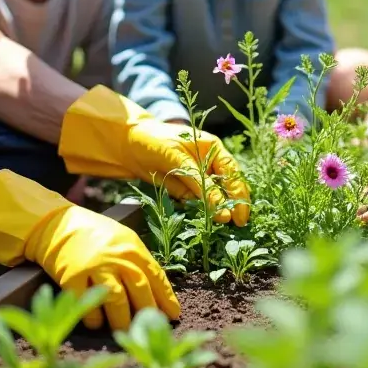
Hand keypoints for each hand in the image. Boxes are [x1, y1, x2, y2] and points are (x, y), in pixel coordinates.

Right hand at [29, 203, 179, 329]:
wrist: (57, 225)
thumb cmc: (95, 235)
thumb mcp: (122, 239)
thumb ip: (138, 261)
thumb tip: (156, 293)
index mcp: (131, 247)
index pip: (155, 275)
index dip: (166, 297)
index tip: (174, 315)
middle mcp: (115, 257)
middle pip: (138, 288)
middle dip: (147, 311)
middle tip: (149, 327)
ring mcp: (94, 267)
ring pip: (116, 299)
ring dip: (122, 320)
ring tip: (125, 331)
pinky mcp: (72, 277)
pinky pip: (87, 303)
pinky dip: (94, 318)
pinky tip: (97, 323)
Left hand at [59, 86, 249, 225]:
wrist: (128, 143)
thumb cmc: (155, 141)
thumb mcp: (177, 159)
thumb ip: (198, 183)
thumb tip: (221, 209)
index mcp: (213, 149)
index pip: (232, 174)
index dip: (238, 195)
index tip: (239, 216)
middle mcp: (209, 162)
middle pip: (228, 187)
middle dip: (232, 205)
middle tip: (236, 225)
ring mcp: (198, 176)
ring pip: (213, 197)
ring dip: (216, 210)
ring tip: (218, 225)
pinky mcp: (185, 187)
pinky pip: (195, 201)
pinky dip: (198, 210)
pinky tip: (201, 219)